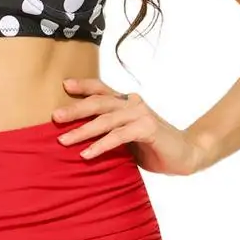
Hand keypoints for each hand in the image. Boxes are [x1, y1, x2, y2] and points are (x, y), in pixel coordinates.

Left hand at [52, 77, 210, 174]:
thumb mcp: (126, 136)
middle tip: (54, 117)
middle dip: (74, 109)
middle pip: (98, 102)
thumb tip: (76, 135)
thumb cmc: (152, 146)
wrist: (185, 155)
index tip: (63, 85)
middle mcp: (132, 103)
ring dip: (83, 130)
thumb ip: (109, 130)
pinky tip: (87, 154)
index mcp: (126, 102)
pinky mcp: (147, 129)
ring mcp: (141, 114)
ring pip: (106, 119)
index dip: (83, 85)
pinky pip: (119, 136)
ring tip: (63, 140)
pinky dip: (101, 145)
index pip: (102, 89)